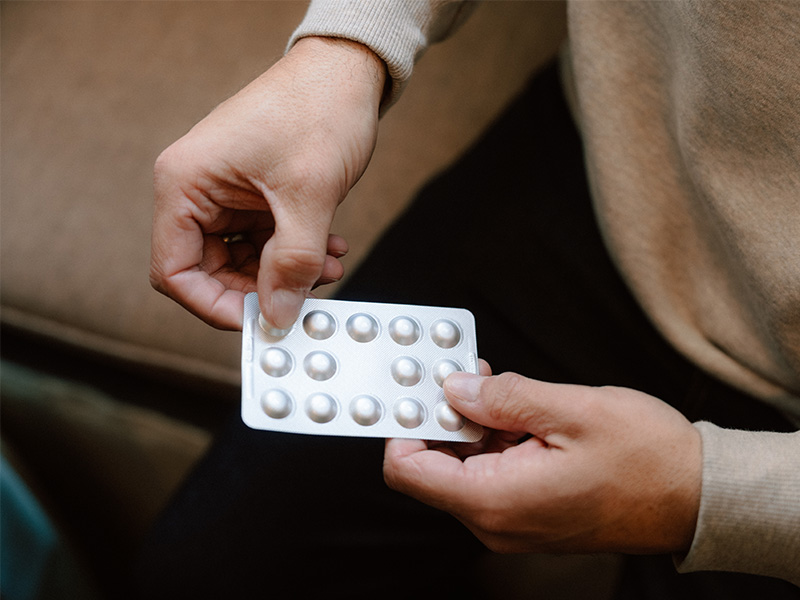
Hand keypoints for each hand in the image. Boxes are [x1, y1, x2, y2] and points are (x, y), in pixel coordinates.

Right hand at [150, 37, 385, 329]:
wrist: (346, 70)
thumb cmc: (317, 110)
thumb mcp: (308, 196)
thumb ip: (293, 264)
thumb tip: (279, 316)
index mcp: (186, 184)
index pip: (175, 271)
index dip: (214, 306)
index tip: (259, 320)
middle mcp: (196, 190)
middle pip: (210, 271)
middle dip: (261, 289)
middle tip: (302, 297)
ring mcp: (224, 192)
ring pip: (242, 259)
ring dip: (285, 271)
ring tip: (326, 268)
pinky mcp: (251, 193)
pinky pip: (263, 240)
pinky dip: (293, 252)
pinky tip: (327, 250)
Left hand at [384, 369, 701, 554]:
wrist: (700, 497)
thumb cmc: (648, 459)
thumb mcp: (572, 411)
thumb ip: (503, 398)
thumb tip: (454, 389)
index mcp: (496, 500)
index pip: (406, 469)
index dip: (403, 423)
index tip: (419, 386)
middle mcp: (496, 520)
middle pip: (431, 465)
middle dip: (442, 415)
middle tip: (465, 372)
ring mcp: (512, 520)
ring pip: (462, 465)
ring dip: (471, 423)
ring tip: (499, 386)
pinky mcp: (528, 511)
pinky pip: (490, 472)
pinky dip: (493, 438)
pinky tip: (517, 410)